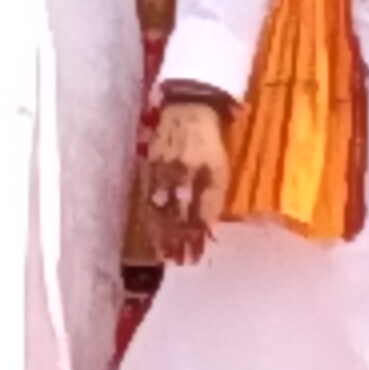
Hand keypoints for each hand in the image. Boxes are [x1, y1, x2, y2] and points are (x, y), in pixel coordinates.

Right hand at [140, 94, 232, 266]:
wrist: (188, 107)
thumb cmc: (210, 140)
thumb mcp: (221, 166)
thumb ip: (214, 196)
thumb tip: (208, 227)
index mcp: (206, 170)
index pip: (200, 211)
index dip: (197, 235)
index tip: (196, 257)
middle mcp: (184, 172)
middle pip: (180, 213)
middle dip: (180, 240)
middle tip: (180, 262)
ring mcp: (163, 169)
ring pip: (162, 207)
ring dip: (163, 233)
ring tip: (164, 255)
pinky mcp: (148, 166)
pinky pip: (147, 196)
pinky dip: (149, 216)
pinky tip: (151, 231)